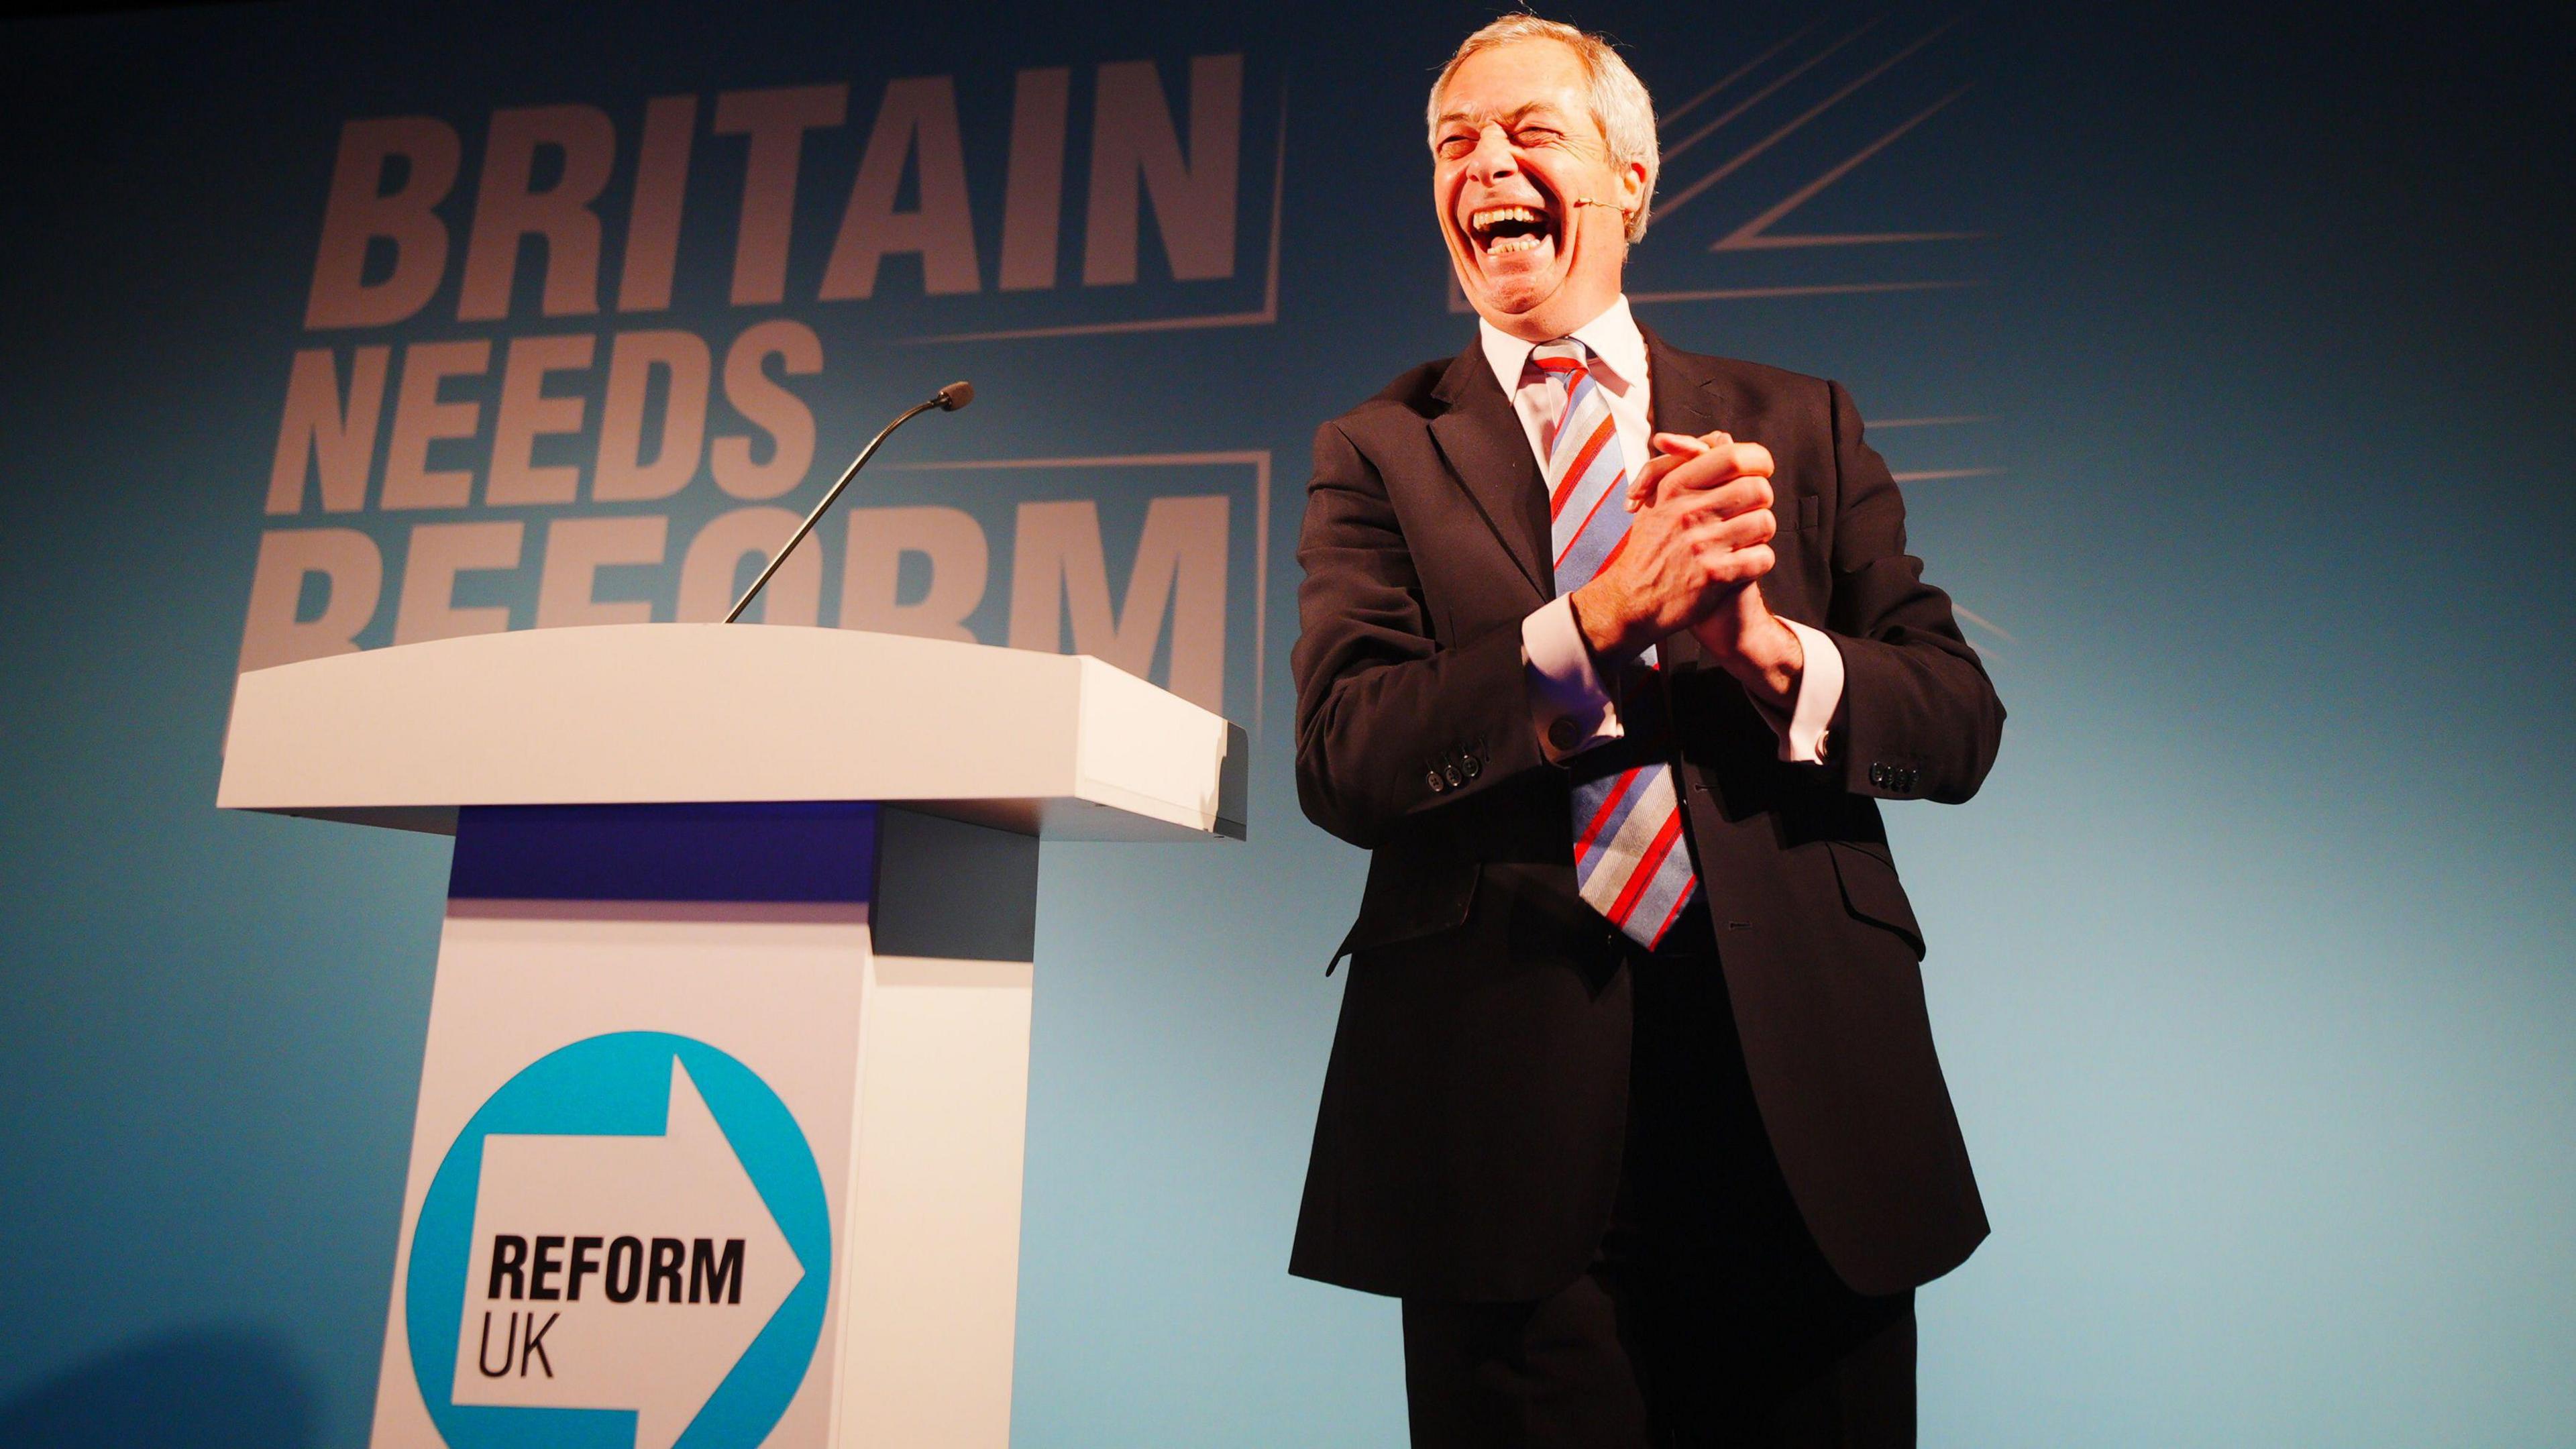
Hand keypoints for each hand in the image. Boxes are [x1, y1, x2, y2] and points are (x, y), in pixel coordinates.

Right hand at [1568, 430, 1778, 660]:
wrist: (1632, 599)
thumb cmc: (1651, 544)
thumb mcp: (1657, 497)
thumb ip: (1688, 462)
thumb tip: (1723, 437)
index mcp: (1676, 486)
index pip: (1735, 456)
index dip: (1758, 462)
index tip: (1758, 473)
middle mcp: (1688, 511)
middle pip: (1759, 488)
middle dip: (1760, 502)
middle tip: (1746, 514)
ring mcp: (1702, 544)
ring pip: (1766, 522)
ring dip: (1761, 533)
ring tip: (1742, 540)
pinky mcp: (1715, 575)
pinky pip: (1764, 557)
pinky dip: (1758, 561)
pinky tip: (1740, 564)